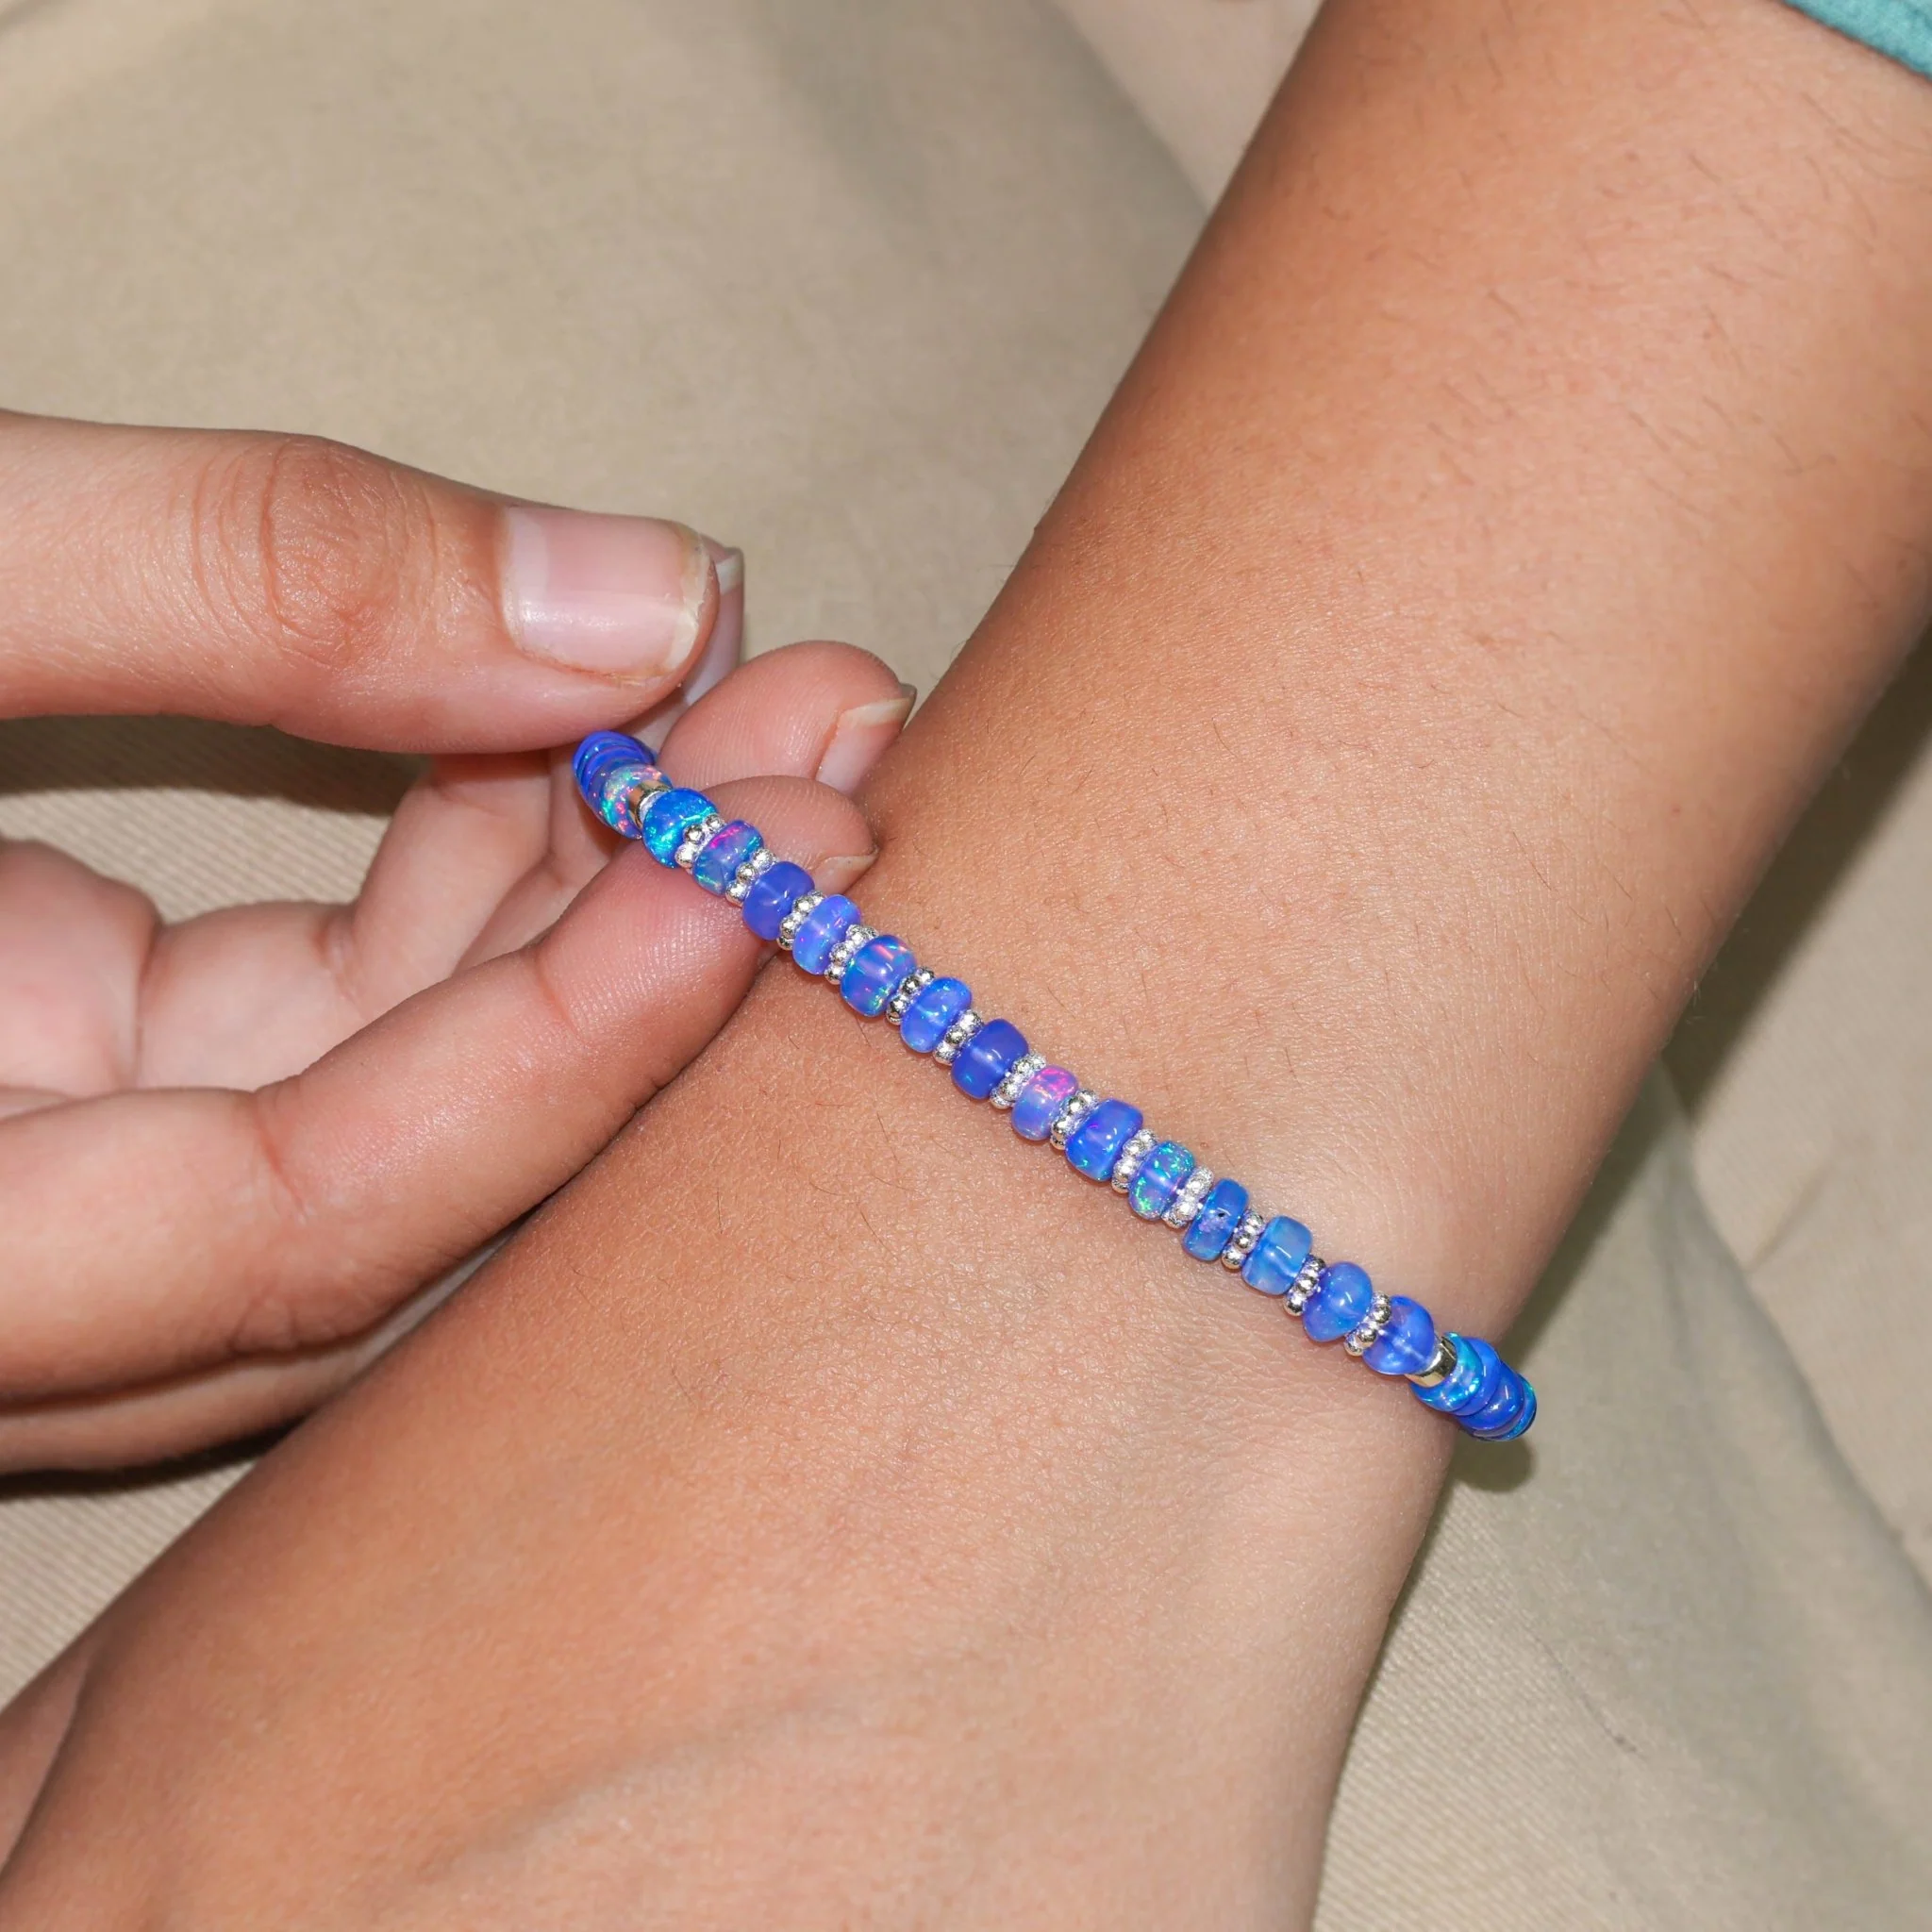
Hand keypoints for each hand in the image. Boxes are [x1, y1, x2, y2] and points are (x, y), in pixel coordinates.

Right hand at [0, 413, 909, 1470]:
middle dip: (626, 973)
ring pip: (373, 1117)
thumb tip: (636, 595)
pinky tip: (600, 738)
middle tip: (836, 760)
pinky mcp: (62, 1063)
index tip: (767, 861)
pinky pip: (313, 1027)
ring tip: (771, 720)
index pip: (286, 1228)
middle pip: (385, 1199)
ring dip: (577, 913)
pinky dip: (461, 882)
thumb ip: (230, 581)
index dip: (549, 1057)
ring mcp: (36, 1172)